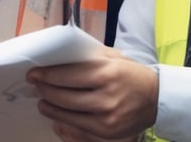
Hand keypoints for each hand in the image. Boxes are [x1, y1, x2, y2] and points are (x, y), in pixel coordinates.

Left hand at [27, 47, 157, 140]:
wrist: (157, 99)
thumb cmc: (132, 74)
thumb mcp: (114, 57)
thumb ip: (89, 56)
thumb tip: (60, 56)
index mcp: (106, 73)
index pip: (68, 75)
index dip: (47, 75)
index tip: (34, 74)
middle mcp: (105, 97)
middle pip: (63, 97)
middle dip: (45, 91)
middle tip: (36, 87)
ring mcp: (106, 118)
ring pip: (67, 115)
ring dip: (51, 108)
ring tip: (43, 102)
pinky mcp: (107, 133)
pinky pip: (77, 131)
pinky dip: (63, 123)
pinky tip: (57, 117)